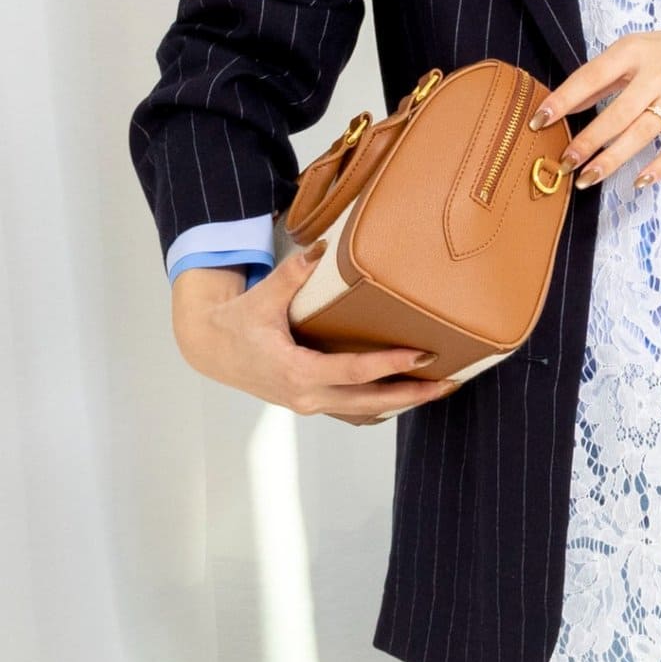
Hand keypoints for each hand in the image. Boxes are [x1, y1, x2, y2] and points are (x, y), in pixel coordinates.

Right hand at [170, 245, 461, 423]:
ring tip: (439, 388)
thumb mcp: (262, 298)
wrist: (212, 349)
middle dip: (411, 394)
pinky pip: (354, 410)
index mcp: (296, 372)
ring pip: (364, 411)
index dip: (389, 365)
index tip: (422, 355)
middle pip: (369, 402)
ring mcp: (310, 404)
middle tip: (448, 381)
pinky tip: (407, 394)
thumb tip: (320, 250)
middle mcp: (307, 396)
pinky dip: (382, 404)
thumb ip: (291, 275)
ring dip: (402, 403)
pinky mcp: (312, 402)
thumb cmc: (238, 324)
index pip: (353, 372)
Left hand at [528, 11, 660, 191]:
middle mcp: (656, 73)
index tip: (539, 120)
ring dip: (612, 159)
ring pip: (640, 133)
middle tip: (564, 162)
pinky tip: (638, 181)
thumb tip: (567, 103)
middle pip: (615, 113)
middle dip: (586, 141)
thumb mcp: (639, 50)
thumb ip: (604, 77)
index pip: (590, 77)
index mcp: (633, 52)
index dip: (563, 100)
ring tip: (587, 178)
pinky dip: (658, 167)